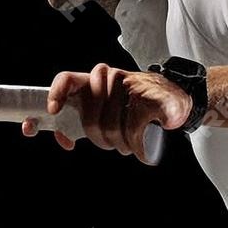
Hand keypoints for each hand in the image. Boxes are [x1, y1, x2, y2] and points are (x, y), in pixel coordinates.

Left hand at [21, 64, 190, 163]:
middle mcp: (107, 78)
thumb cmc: (134, 108)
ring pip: (112, 127)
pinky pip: (132, 130)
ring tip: (130, 143)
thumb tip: (64, 138)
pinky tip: (141, 149)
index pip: (67, 80)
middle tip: (113, 143)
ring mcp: (127, 84)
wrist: (173, 101)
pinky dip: (136, 146)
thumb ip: (83, 122)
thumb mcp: (106, 113)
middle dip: (101, 140)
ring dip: (121, 144)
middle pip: (91, 119)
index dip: (57, 95)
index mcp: (92, 82)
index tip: (53, 112)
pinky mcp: (147, 96)